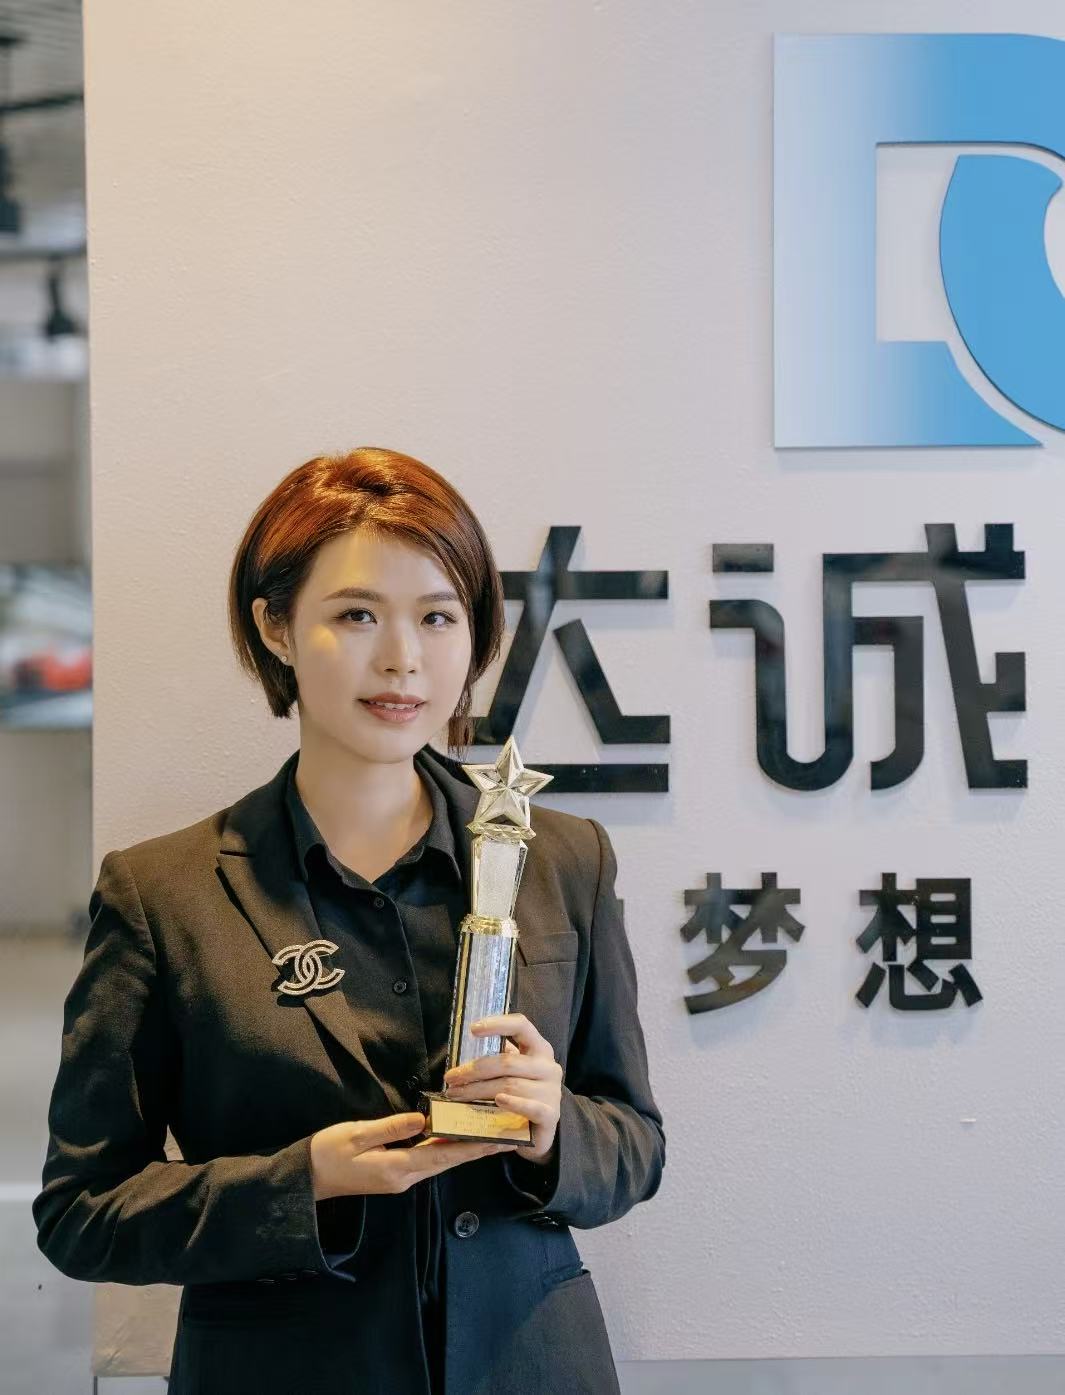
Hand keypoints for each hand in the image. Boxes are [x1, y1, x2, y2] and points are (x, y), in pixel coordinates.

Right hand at [309, 1112, 516, 1200]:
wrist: (306, 1179)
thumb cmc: (327, 1153)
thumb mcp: (356, 1134)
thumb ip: (391, 1127)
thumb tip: (423, 1119)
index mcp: (398, 1167)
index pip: (444, 1155)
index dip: (473, 1147)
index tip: (497, 1140)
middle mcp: (405, 1177)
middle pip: (448, 1160)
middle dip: (477, 1148)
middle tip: (504, 1135)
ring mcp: (400, 1178)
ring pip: (440, 1161)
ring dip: (464, 1148)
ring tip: (488, 1134)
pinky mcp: (395, 1173)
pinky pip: (428, 1160)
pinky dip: (445, 1148)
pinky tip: (455, 1137)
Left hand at [442, 1012, 561, 1162]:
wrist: (541, 1130)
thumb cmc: (522, 1095)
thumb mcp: (512, 1072)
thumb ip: (496, 1058)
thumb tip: (462, 1054)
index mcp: (539, 1049)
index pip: (521, 1026)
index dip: (498, 1023)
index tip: (473, 1029)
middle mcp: (548, 1067)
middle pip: (507, 1062)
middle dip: (474, 1070)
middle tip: (450, 1079)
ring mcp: (551, 1091)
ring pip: (510, 1085)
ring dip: (478, 1090)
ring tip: (457, 1095)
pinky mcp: (550, 1115)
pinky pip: (530, 1107)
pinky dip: (513, 1103)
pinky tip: (498, 1101)